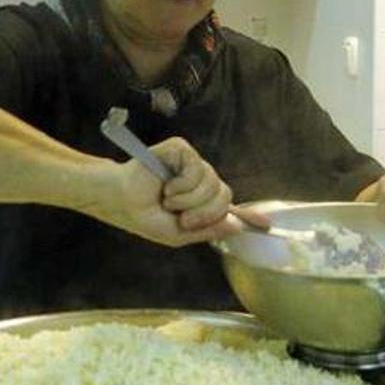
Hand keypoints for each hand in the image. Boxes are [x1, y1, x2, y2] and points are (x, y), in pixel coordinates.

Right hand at [92, 137, 241, 246]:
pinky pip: (198, 169)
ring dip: (188, 200)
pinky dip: (182, 184)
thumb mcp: (177, 234)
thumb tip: (236, 227)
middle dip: (205, 213)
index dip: (249, 216)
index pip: (229, 206)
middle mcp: (200, 181)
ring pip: (213, 184)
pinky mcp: (181, 150)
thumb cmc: (143, 216)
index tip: (266, 227)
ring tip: (167, 199)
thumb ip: (207, 231)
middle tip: (182, 218)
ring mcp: (192, 164)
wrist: (118, 200)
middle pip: (225, 196)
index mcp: (200, 201)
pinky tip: (166, 185)